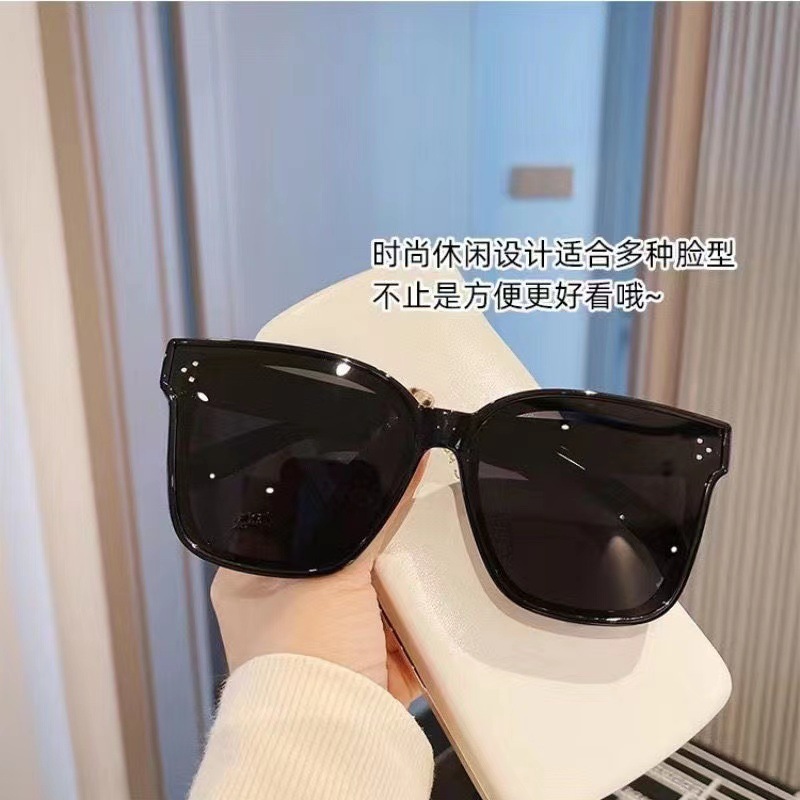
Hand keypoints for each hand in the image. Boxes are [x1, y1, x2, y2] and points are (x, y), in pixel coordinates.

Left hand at [209, 457, 427, 706]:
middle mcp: (284, 610)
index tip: (358, 491)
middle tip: (389, 535)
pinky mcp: (363, 662)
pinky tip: (420, 606)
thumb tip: (399, 472)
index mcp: (251, 582)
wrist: (332, 731)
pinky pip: (396, 626)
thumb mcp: (334, 571)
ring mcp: (326, 638)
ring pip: (371, 592)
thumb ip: (370, 520)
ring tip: (406, 572)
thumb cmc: (300, 657)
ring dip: (394, 587)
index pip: (289, 525)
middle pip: (339, 558)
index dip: (325, 508)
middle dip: (370, 552)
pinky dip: (412, 620)